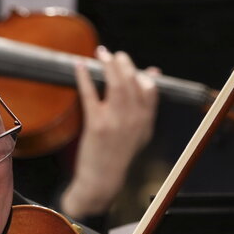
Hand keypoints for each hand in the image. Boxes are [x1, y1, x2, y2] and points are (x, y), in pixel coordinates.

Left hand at [60, 46, 158, 218]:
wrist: (102, 180)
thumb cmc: (119, 155)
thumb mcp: (140, 132)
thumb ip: (146, 105)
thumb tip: (153, 73)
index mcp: (146, 121)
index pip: (149, 88)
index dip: (140, 72)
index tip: (130, 64)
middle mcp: (134, 119)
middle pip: (132, 81)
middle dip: (123, 63)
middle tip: (113, 54)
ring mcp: (116, 121)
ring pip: (115, 84)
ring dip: (108, 65)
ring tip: (101, 54)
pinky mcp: (96, 124)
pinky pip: (90, 94)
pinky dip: (85, 77)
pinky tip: (80, 66)